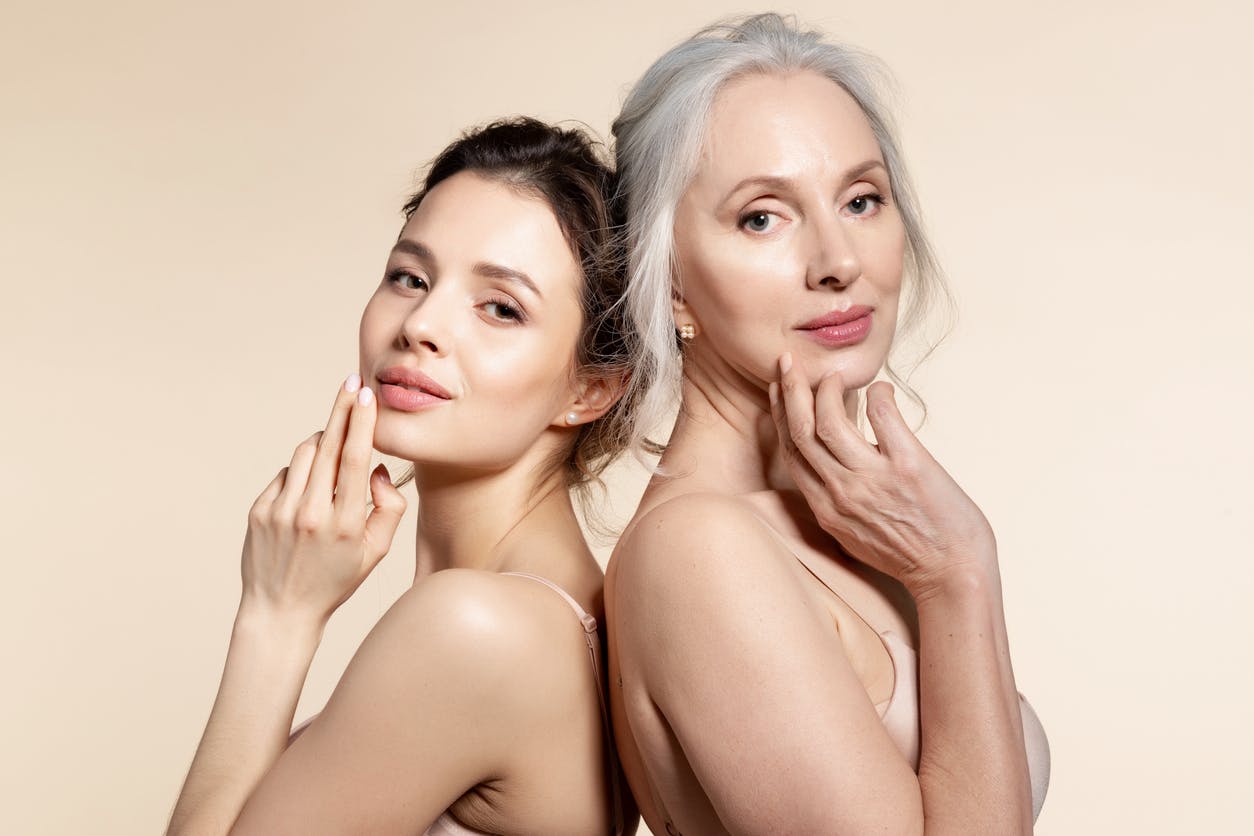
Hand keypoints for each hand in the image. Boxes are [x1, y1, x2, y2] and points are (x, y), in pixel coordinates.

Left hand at [241, 374, 406, 623]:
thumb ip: (390, 508)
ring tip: (333, 459)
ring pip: (305, 453)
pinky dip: (301, 475)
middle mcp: (311, 514)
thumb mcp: (376, 552)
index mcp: (346, 523)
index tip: (367, 396)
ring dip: (323, 445)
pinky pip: (286, 474)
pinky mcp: (259, 510)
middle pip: (329, 445)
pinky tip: (306, 496)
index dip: (362, 422)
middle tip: (352, 382)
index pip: (356, 459)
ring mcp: (281, 511)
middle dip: (343, 409)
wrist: (281, 611)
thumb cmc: (336, 579)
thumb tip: (378, 469)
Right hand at [768, 352, 995, 596]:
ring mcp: (873, 480)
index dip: (779, 415)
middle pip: (801, 431)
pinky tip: (881, 389)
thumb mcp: (855, 534)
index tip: (778, 389)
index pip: (791, 452)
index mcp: (826, 509)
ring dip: (828, 389)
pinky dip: (878, 395)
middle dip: (790, 390)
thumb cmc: (910, 556)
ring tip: (837, 376)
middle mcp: (841, 493)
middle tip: (788, 362)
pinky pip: (882, 417)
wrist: (953, 575)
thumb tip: (835, 466)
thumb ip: (838, 502)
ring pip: (830, 421)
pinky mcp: (908, 467)